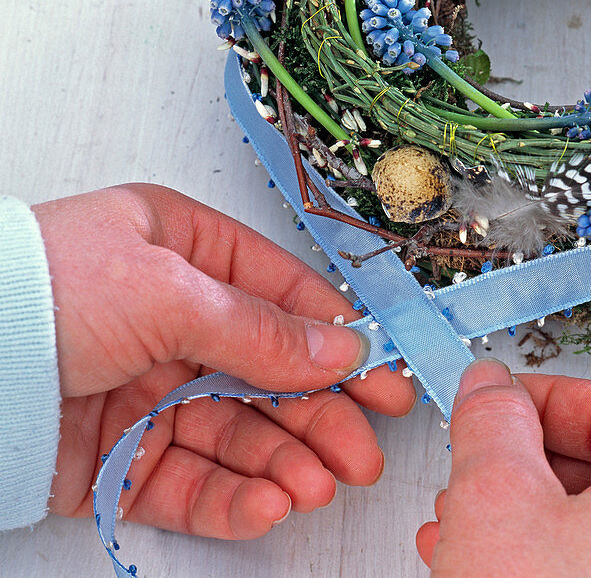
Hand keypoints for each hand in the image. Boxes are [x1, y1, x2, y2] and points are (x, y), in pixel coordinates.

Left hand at [34, 183, 415, 538]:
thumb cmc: (39, 291)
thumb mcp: (166, 290)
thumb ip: (259, 329)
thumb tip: (341, 351)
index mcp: (185, 255)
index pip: (283, 297)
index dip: (338, 340)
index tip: (383, 376)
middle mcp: (173, 322)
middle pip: (269, 374)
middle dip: (322, 415)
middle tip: (365, 450)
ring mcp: (149, 391)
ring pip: (238, 434)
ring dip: (287, 461)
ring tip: (320, 485)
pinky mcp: (120, 458)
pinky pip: (192, 480)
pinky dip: (235, 496)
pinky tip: (271, 504)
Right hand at [416, 359, 590, 577]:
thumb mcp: (494, 502)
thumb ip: (492, 423)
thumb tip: (489, 385)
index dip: (545, 396)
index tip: (497, 402)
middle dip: (529, 460)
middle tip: (477, 463)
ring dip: (531, 511)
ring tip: (466, 521)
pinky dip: (553, 557)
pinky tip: (493, 562)